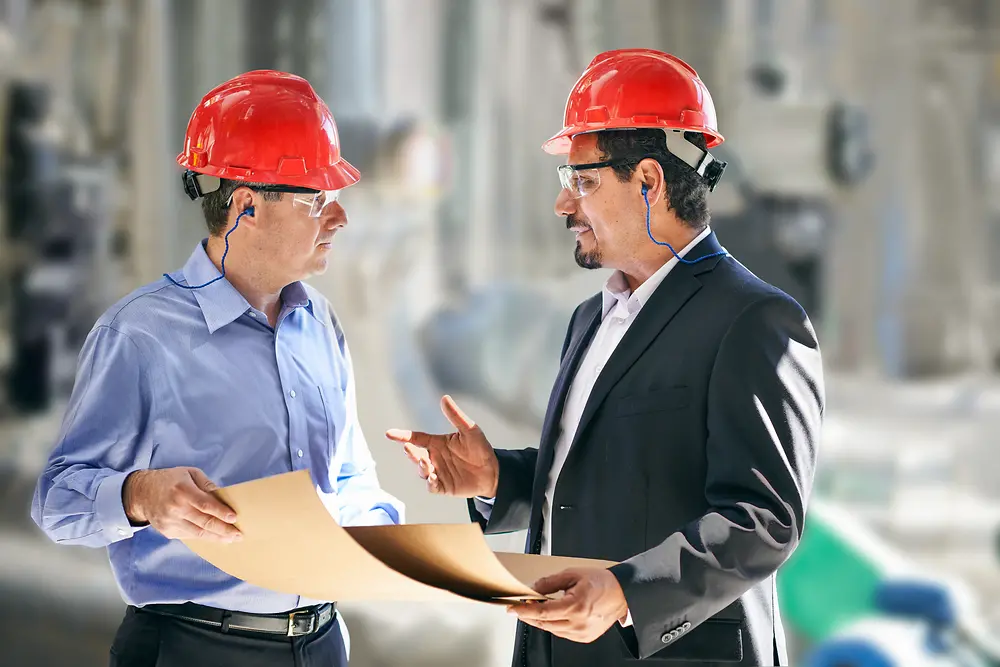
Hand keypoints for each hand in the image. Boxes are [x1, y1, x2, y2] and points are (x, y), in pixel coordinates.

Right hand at [123, 467, 241, 542]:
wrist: (141, 493)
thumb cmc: (170, 480)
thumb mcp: (189, 473)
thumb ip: (206, 484)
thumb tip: (222, 495)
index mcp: (182, 491)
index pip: (205, 504)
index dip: (221, 512)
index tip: (234, 518)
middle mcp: (175, 509)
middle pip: (203, 522)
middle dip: (223, 530)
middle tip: (239, 534)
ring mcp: (170, 522)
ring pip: (197, 533)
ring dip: (216, 537)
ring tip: (231, 539)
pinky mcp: (167, 531)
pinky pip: (189, 536)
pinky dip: (204, 537)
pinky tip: (215, 538)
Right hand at [385, 395, 498, 497]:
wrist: (493, 472)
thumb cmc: (480, 449)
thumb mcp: (470, 430)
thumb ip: (456, 416)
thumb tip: (444, 398)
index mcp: (437, 443)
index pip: (416, 438)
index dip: (403, 436)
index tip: (390, 433)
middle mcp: (434, 457)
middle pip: (416, 455)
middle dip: (410, 452)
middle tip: (408, 448)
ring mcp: (438, 472)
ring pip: (422, 471)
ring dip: (422, 467)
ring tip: (426, 463)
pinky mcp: (443, 486)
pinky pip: (432, 486)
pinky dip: (430, 483)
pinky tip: (433, 478)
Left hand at [507, 568, 628, 642]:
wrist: (622, 594)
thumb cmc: (601, 582)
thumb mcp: (572, 574)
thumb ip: (550, 582)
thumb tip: (534, 588)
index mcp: (576, 606)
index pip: (542, 612)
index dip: (524, 611)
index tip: (512, 609)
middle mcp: (579, 623)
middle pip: (544, 623)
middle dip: (529, 615)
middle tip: (521, 607)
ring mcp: (582, 633)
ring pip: (551, 630)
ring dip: (541, 620)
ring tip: (537, 608)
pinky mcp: (585, 637)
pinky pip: (562, 633)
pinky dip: (553, 624)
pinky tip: (552, 615)